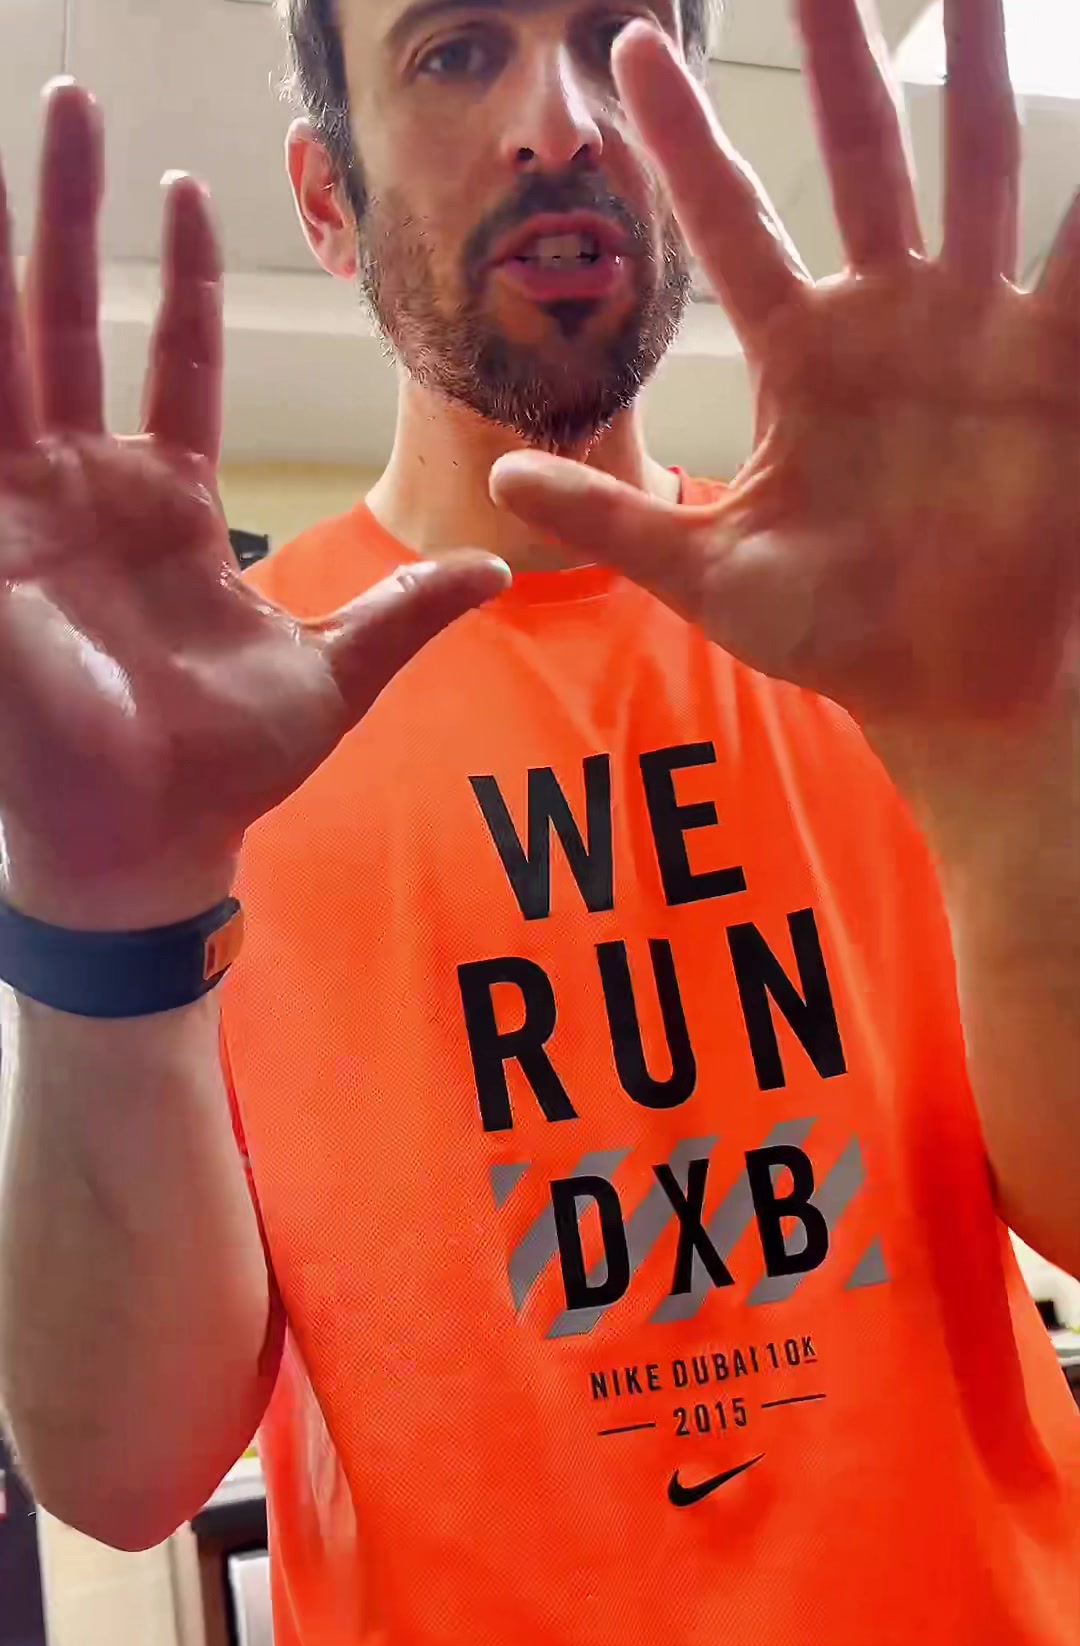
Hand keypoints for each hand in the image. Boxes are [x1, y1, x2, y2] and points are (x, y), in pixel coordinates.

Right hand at [0, 83, 506, 928]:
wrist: (155, 840)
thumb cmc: (231, 767)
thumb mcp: (338, 671)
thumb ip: (408, 611)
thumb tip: (496, 565)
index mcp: (172, 509)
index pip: (177, 364)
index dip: (186, 284)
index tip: (196, 195)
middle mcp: (96, 491)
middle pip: (81, 323)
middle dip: (74, 216)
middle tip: (74, 100)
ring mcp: (36, 509)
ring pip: (17, 346)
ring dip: (12, 247)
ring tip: (12, 139)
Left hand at [492, 0, 1079, 735]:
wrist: (941, 687)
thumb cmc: (832, 634)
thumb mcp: (708, 575)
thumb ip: (615, 521)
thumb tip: (499, 484)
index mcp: (803, 357)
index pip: (733, 223)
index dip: (684, 141)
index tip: (630, 49)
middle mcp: (889, 322)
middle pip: (862, 157)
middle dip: (841, 58)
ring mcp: (973, 334)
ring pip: (974, 171)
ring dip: (979, 71)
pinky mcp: (1048, 368)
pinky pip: (1074, 266)